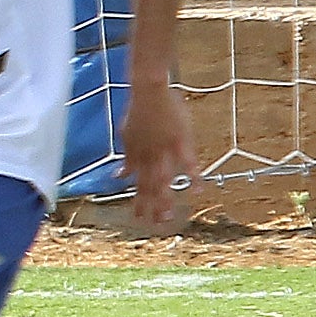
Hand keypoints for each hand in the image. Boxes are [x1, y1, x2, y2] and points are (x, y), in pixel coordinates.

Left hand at [117, 79, 194, 233]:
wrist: (148, 92)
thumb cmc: (138, 113)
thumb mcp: (126, 137)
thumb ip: (127, 160)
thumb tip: (118, 176)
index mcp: (137, 156)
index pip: (137, 184)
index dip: (138, 202)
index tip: (138, 218)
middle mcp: (148, 156)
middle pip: (149, 186)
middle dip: (151, 206)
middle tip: (155, 224)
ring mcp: (164, 149)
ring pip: (164, 178)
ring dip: (165, 198)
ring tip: (169, 215)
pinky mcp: (180, 140)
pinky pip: (187, 161)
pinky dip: (192, 175)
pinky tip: (197, 189)